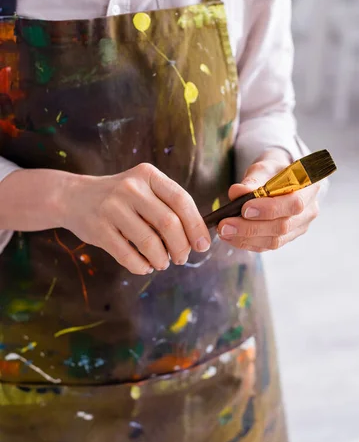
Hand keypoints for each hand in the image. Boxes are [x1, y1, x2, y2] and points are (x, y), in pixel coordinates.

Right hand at [61, 163, 210, 273]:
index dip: (196, 226)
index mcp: (148, 175)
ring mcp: (112, 207)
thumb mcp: (143, 188)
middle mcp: (131, 187)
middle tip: (182, 258)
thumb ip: (167, 206)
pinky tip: (144, 266)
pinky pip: (127, 256)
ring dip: (162, 259)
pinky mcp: (99, 229)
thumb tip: (197, 237)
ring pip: (149, 242)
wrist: (73, 197)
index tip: (203, 245)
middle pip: (169, 224)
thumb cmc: (119, 198)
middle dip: (181, 247)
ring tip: (162, 263)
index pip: (182, 200)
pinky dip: (141, 266)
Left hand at [218, 150, 319, 251]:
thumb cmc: (273, 172)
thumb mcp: (264, 168)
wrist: (279, 180)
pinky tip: (230, 237)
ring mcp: (299, 228)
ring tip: (223, 231)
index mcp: (309, 189)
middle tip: (224, 225)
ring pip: (274, 241)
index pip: (294, 204)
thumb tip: (237, 192)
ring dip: (245, 238)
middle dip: (250, 228)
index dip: (269, 209)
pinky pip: (266, 246)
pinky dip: (246, 243)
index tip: (244, 208)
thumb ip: (252, 180)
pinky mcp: (286, 238)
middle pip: (282, 226)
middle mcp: (309, 211)